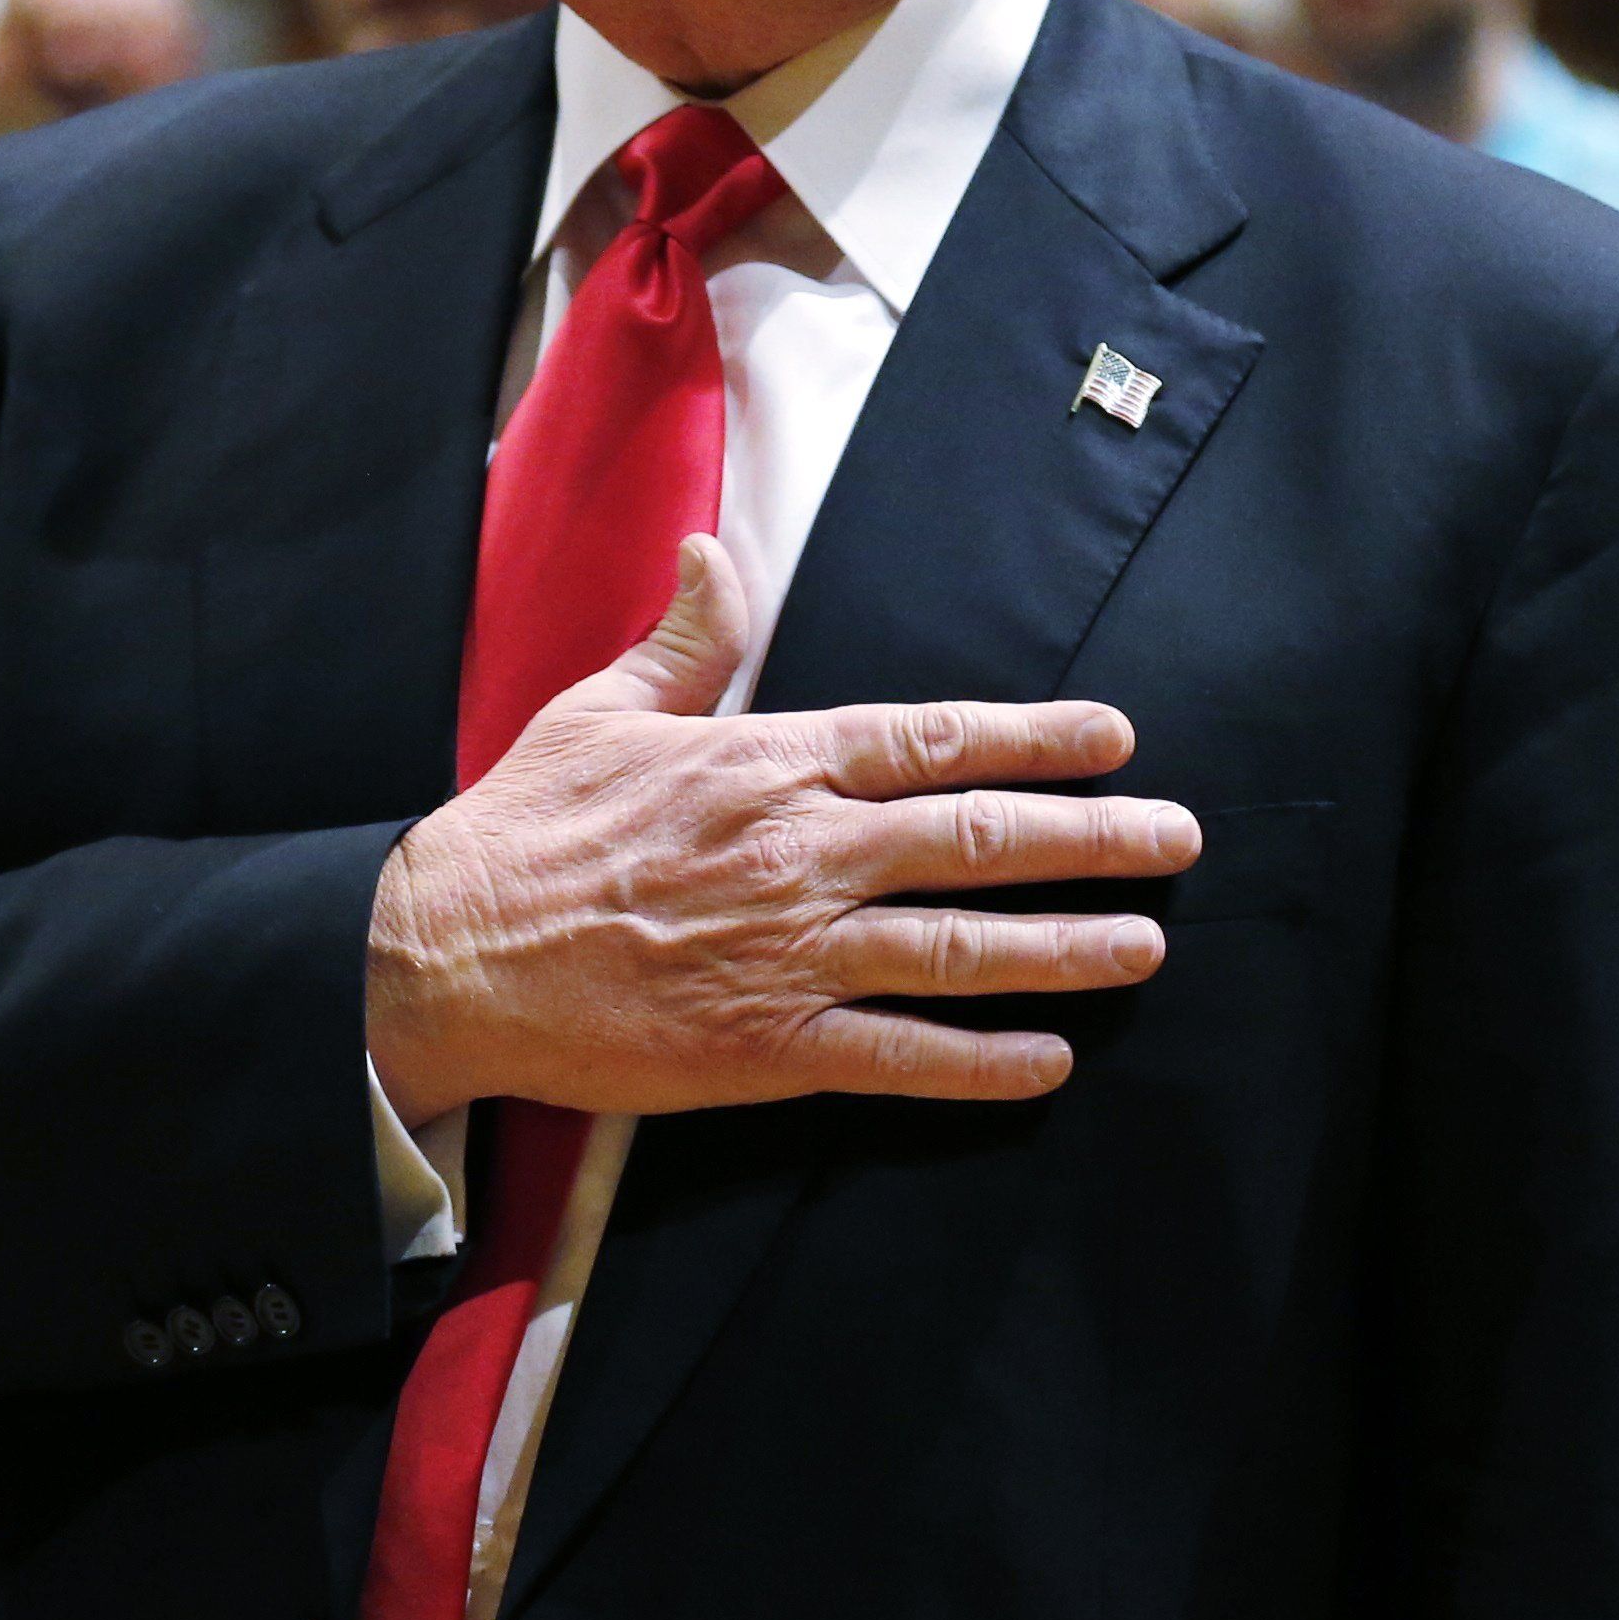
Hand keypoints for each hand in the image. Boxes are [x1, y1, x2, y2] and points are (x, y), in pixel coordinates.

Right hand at [367, 536, 1198, 1123]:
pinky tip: (1048, 1061)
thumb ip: (686, 639)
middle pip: (978, 839)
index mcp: (769, 761)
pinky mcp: (764, 1046)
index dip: (1036, 739)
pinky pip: (898, 1058)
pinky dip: (980, 1064)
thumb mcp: (600, 710)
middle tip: (1178, 839)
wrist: (441, 956)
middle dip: (1093, 840)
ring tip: (1145, 947)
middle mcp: (800, 851)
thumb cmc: (521, 829)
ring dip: (1064, 950)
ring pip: (959, 949)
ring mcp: (790, 953)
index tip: (1115, 739)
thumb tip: (721, 555)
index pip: (934, 740)